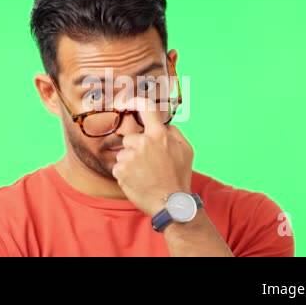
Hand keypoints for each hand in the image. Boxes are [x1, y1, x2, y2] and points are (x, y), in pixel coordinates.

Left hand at [112, 97, 193, 215]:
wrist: (170, 203)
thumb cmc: (179, 177)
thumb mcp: (186, 150)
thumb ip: (173, 133)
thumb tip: (163, 124)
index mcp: (159, 135)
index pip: (146, 108)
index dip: (135, 101)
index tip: (127, 101)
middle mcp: (142, 143)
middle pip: (130, 138)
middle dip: (135, 148)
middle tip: (148, 163)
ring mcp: (129, 157)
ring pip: (123, 154)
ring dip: (130, 162)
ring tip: (144, 175)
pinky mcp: (120, 171)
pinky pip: (118, 167)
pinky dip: (125, 174)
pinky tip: (137, 181)